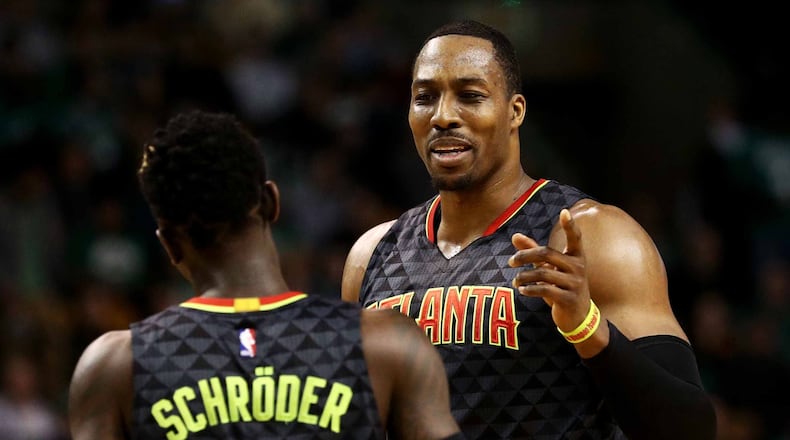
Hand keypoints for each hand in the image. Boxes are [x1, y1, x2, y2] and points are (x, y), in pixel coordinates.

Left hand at [508, 209, 591, 331]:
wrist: (578, 318)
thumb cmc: (562, 287)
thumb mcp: (550, 269)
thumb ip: (534, 252)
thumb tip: (514, 236)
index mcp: (577, 257)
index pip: (575, 238)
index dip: (570, 226)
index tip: (564, 211)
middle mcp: (578, 268)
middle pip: (547, 254)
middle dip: (525, 256)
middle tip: (511, 262)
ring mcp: (575, 284)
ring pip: (542, 273)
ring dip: (524, 277)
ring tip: (515, 280)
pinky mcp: (569, 299)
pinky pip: (545, 290)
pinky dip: (529, 289)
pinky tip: (522, 290)